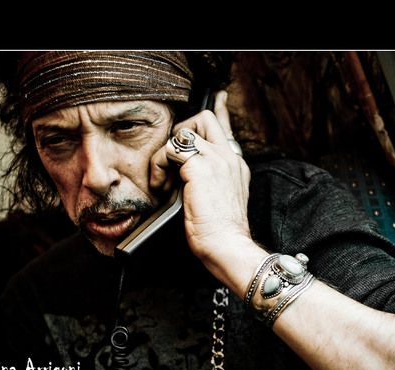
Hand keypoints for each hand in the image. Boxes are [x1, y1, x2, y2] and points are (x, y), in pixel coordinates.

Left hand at [150, 91, 252, 263]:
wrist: (227, 245)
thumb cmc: (220, 232)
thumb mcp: (219, 201)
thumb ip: (209, 182)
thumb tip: (185, 175)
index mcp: (236, 166)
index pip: (226, 129)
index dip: (220, 110)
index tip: (218, 98)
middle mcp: (229, 158)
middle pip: (207, 118)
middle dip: (182, 130)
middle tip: (171, 157)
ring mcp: (216, 159)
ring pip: (185, 131)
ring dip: (166, 152)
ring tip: (163, 177)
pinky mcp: (200, 167)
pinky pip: (171, 149)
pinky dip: (159, 165)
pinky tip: (161, 185)